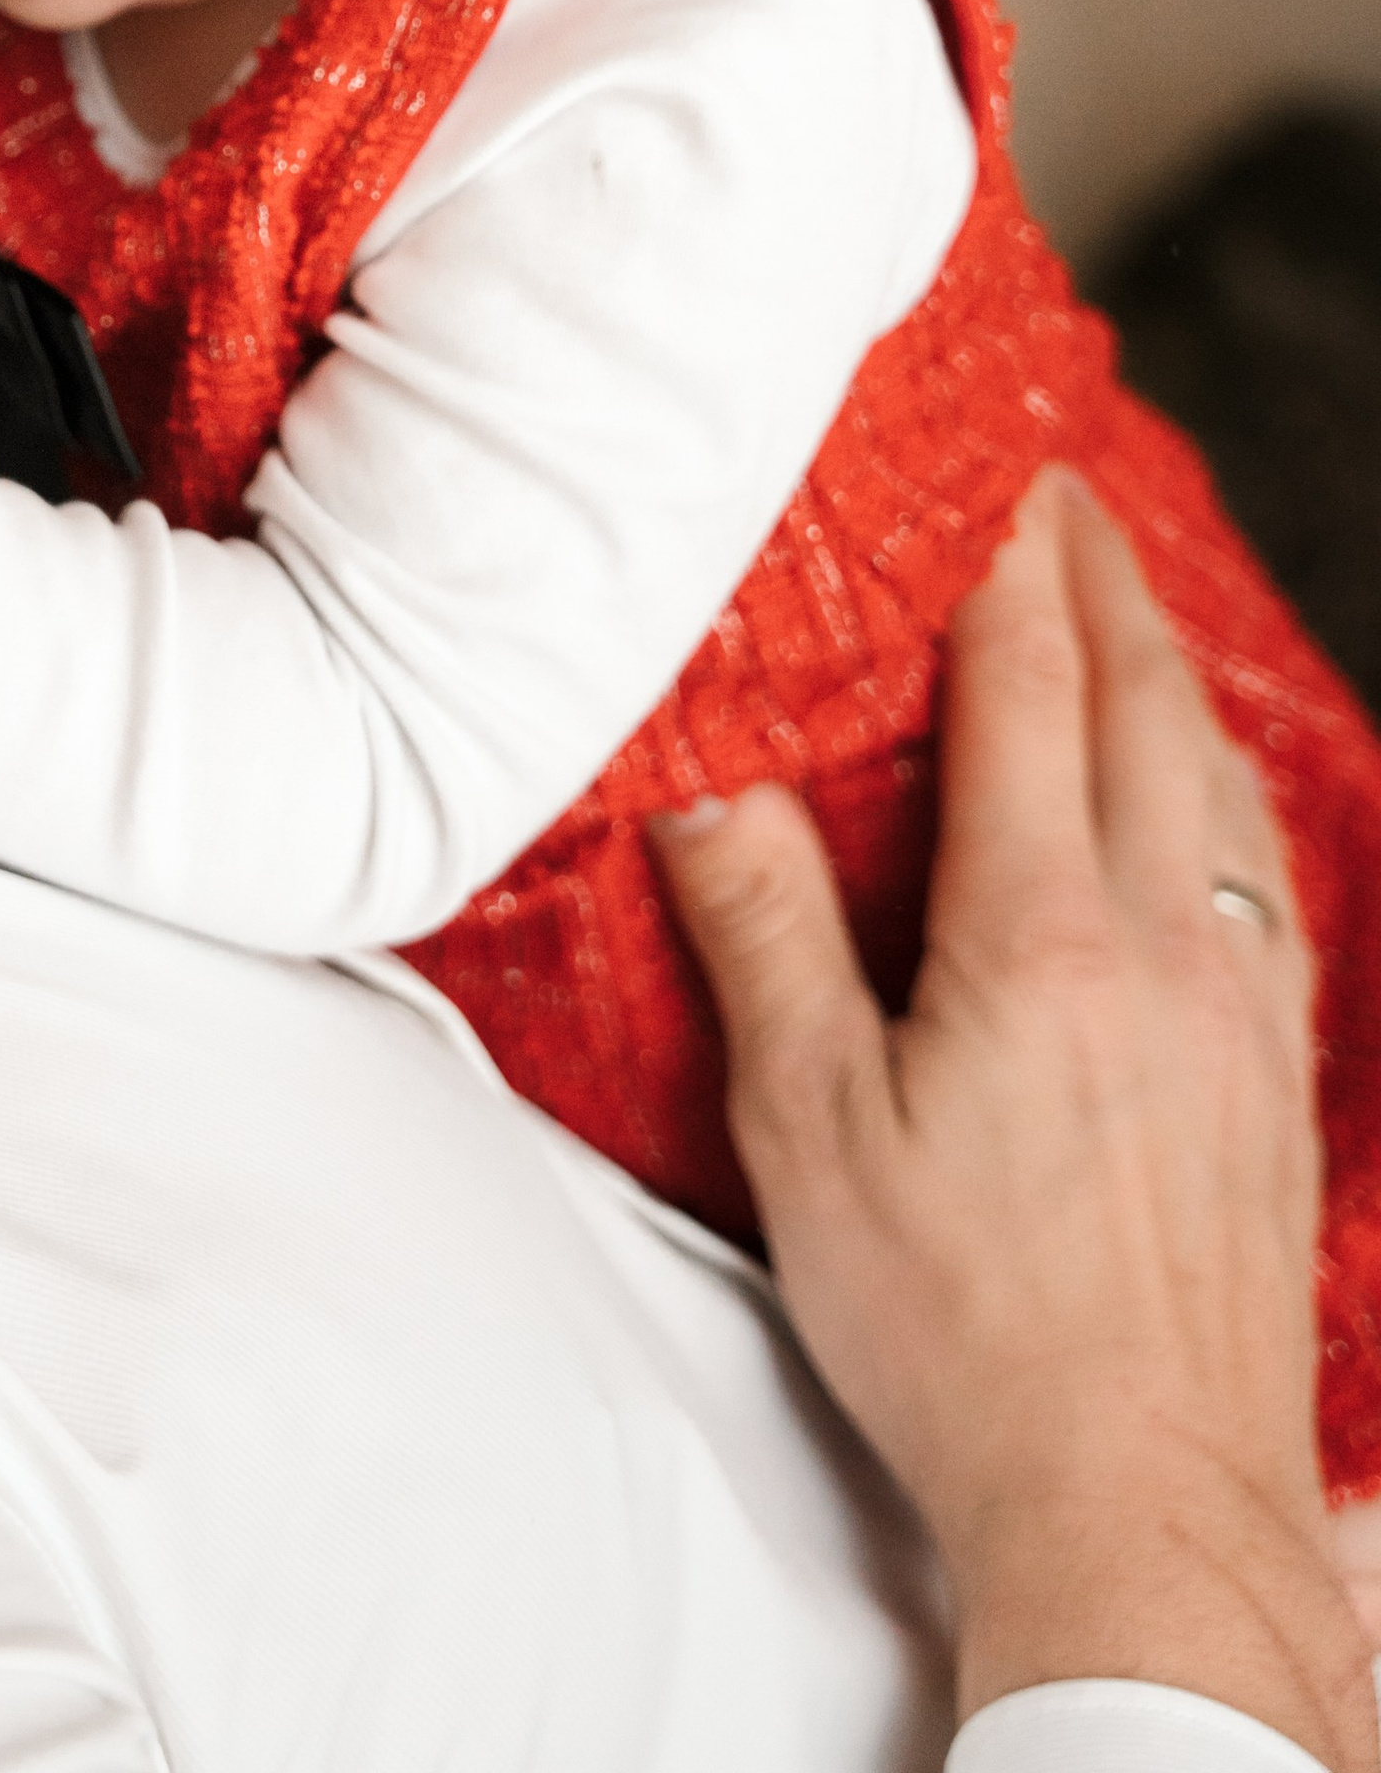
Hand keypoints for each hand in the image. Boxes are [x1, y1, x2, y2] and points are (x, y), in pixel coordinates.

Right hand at [655, 471, 1374, 1772]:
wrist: (1145, 1506)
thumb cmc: (961, 1333)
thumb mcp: (811, 1132)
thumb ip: (768, 935)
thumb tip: (709, 785)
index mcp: (1040, 939)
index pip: (1030, 692)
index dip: (1010, 569)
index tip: (992, 481)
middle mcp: (1162, 951)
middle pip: (1146, 708)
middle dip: (1103, 584)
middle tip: (1064, 497)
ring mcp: (1240, 1018)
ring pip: (1218, 787)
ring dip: (1170, 674)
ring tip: (1127, 614)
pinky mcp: (1279, 1088)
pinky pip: (1265, 884)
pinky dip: (1225, 795)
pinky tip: (1208, 807)